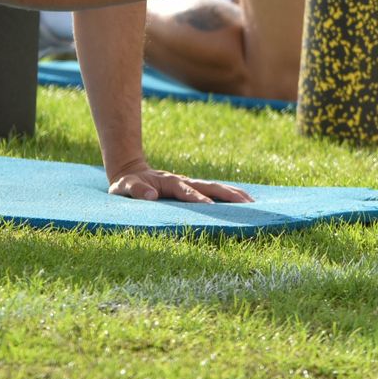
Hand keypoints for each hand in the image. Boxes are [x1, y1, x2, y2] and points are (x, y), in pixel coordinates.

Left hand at [107, 161, 252, 203]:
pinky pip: (215, 191)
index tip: (211, 207)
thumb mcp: (124, 188)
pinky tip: (244, 201)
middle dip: (228, 195)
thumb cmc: (127, 184)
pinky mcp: (193, 188)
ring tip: (253, 203)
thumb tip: (151, 196)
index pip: (187, 192)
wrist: (131, 171)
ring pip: (217, 187)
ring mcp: (191, 183)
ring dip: (234, 194)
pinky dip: (230, 194)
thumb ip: (136, 191)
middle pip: (210, 186)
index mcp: (170, 183)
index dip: (198, 198)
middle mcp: (184, 181)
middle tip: (246, 204)